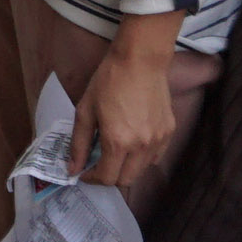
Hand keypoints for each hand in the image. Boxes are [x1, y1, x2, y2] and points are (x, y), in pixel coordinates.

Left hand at [78, 42, 181, 196]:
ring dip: (126, 168)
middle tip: (98, 164)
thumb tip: (73, 169)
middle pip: (126, 180)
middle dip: (109, 176)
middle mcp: (141, 146)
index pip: (106, 178)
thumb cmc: (109, 81)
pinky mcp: (169, 132)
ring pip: (142, 170)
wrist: (140, 60)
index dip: (92, 179)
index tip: (84, 172)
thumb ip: (78, 144)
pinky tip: (133, 142)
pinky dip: (142, 158)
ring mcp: (158, 140)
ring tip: (115, 151)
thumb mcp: (85, 111)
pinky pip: (155, 157)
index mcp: (118, 141)